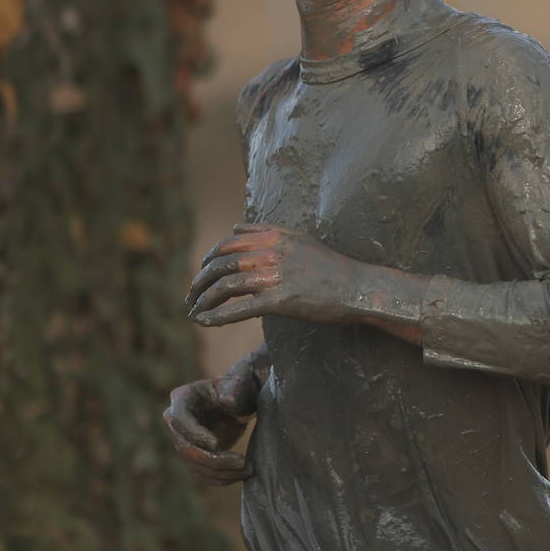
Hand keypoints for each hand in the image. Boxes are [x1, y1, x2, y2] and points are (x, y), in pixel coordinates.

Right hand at [161, 370, 257, 484]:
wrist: (243, 400)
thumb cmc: (241, 388)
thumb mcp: (241, 384)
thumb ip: (235, 389)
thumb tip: (227, 401)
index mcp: (183, 398)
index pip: (179, 420)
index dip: (195, 434)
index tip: (216, 444)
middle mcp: (176, 421)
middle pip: (185, 448)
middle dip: (213, 459)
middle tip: (242, 462)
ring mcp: (184, 441)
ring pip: (194, 465)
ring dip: (220, 472)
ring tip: (247, 470)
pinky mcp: (195, 455)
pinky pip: (201, 474)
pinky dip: (219, 478)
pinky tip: (240, 475)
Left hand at [186, 223, 356, 326]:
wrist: (358, 287)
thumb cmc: (332, 267)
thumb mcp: (300, 239)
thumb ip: (267, 232)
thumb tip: (236, 228)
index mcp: (274, 236)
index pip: (227, 244)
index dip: (208, 259)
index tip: (201, 272)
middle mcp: (271, 253)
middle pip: (221, 264)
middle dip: (200, 281)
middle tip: (191, 294)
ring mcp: (275, 276)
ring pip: (225, 286)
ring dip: (203, 299)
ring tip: (194, 310)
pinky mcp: (280, 301)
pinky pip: (239, 310)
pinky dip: (217, 316)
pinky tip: (205, 322)